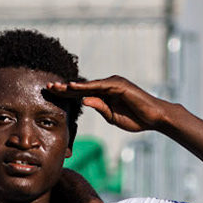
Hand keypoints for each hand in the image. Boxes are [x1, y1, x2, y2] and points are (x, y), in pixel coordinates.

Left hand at [47, 76, 172, 134]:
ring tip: (56, 87)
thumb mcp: (111, 116)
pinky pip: (99, 86)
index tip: (52, 95)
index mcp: (105, 94)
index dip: (67, 94)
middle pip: (82, 87)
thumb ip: (99, 108)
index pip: (82, 93)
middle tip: (48, 87)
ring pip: (88, 85)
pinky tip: (73, 88)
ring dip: (71, 86)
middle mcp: (108, 86)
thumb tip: (84, 101)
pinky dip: (86, 87)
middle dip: (64, 88)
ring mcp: (113, 84)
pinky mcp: (119, 85)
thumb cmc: (136, 119)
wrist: (154, 118)